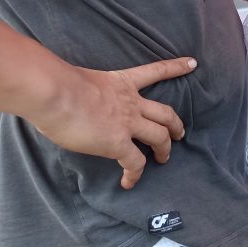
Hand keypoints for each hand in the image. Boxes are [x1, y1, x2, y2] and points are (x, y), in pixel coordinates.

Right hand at [30, 58, 194, 189]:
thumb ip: (86, 93)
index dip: (175, 67)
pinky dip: (134, 175)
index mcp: (121, 82)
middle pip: (166, 113)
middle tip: (180, 133)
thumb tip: (71, 104)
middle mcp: (131, 102)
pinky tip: (129, 183)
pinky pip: (135, 163)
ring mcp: (128, 123)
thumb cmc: (56, 84)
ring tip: (164, 159)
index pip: (155, 71)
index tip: (192, 63)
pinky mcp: (119, 143)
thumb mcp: (78, 82)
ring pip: (160, 137)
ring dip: (165, 149)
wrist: (54, 93)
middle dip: (176, 124)